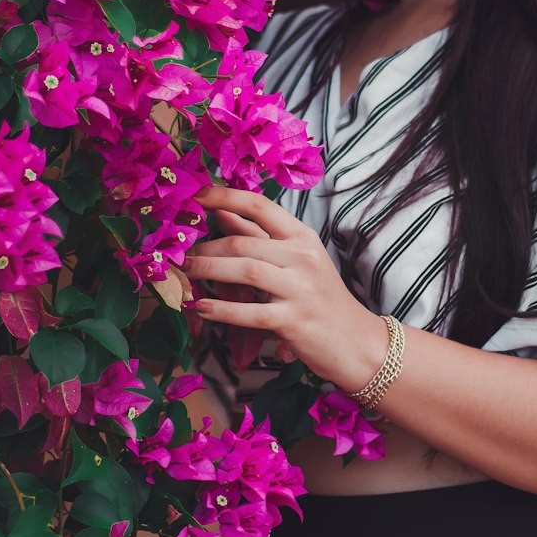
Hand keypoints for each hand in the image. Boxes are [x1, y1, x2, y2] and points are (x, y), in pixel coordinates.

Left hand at [184, 185, 390, 391]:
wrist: (358, 343)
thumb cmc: (321, 299)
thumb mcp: (296, 261)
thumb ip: (260, 237)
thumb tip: (222, 213)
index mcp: (303, 237)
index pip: (260, 206)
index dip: (224, 196)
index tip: (194, 194)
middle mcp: (303, 258)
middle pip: (244, 242)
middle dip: (205, 247)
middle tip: (179, 254)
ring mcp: (300, 289)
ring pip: (245, 270)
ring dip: (207, 271)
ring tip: (183, 274)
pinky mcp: (294, 320)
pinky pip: (250, 312)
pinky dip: (221, 310)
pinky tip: (200, 308)